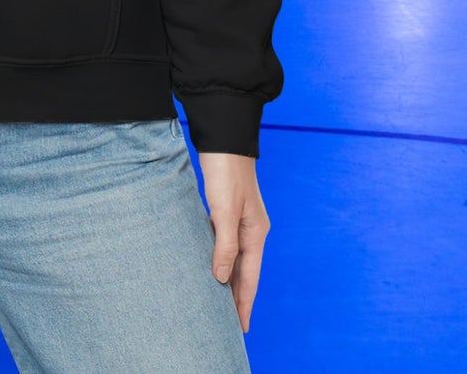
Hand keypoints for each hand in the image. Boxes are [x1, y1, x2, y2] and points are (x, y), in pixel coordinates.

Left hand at [195, 150, 269, 333]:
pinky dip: (220, 258)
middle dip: (238, 297)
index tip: (240, 328)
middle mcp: (251, 229)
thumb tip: (222, 278)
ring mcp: (240, 220)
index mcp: (256, 233)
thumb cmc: (226, 172)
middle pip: (245, 271)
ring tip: (219, 300)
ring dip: (228, 279)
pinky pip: (225, 243)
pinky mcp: (227, 210)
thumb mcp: (224, 210)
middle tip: (229, 323)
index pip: (250, 278)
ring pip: (234, 258)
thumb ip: (225, 245)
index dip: (243, 303)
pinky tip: (211, 264)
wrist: (224, 138)